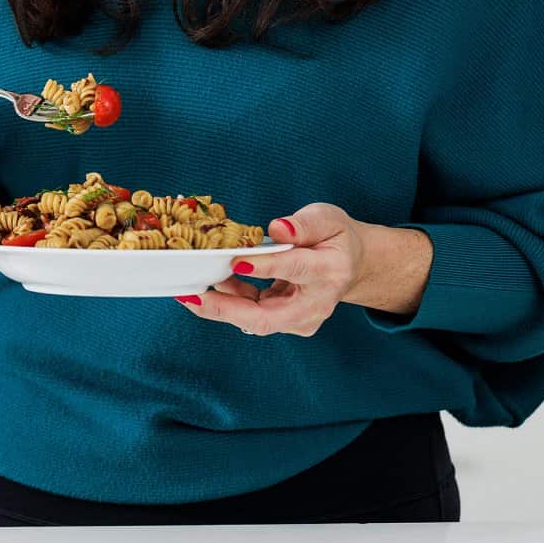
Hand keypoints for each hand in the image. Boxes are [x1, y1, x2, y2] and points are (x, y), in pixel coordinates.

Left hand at [175, 203, 369, 337]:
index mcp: (330, 270)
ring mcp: (303, 320)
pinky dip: (231, 301)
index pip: (295, 268)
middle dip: (226, 309)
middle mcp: (317, 303)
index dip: (265, 266)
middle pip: (267, 317)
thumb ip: (304, 224)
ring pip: (256, 321)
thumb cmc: (335, 237)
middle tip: (192, 296)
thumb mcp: (327, 218)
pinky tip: (213, 285)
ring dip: (222, 306)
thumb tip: (277, 229)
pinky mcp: (290, 325)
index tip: (235, 260)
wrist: (351, 264)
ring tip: (192, 289)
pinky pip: (255, 316)